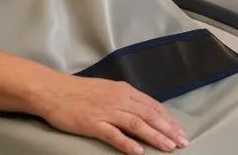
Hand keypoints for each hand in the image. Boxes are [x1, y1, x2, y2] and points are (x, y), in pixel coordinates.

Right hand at [34, 74, 187, 154]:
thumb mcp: (107, 89)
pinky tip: (138, 152)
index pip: (152, 105)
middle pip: (148, 114)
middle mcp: (118, 98)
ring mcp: (106, 111)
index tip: (179, 130)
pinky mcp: (93, 123)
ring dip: (154, 136)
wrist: (54, 90)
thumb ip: (124, 98)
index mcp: (123, 89)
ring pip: (136, 124)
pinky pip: (113, 134)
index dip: (167, 118)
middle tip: (182, 141)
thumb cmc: (79, 91)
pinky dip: (127, 143)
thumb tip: (142, 110)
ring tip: (168, 147)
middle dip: (167, 129)